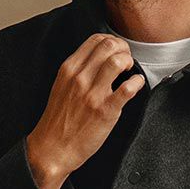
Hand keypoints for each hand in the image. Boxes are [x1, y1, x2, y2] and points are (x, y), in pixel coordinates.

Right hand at [26, 33, 143, 188]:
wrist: (52, 149)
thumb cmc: (58, 121)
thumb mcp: (61, 87)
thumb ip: (77, 71)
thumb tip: (98, 60)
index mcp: (69, 69)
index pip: (95, 40)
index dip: (112, 41)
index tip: (117, 50)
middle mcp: (80, 78)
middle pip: (109, 46)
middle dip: (123, 48)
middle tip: (126, 59)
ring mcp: (93, 94)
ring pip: (118, 61)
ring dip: (129, 62)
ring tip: (130, 71)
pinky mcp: (105, 111)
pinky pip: (128, 88)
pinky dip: (137, 82)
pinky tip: (136, 85)